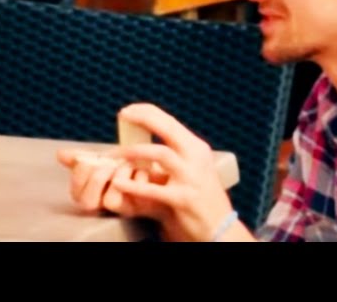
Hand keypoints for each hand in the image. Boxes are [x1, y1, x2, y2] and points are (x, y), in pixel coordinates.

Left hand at [109, 103, 236, 240]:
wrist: (220, 226)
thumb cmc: (203, 198)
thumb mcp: (195, 168)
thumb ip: (177, 154)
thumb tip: (148, 143)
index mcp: (197, 148)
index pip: (171, 122)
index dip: (148, 112)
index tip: (130, 110)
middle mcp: (196, 158)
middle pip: (168, 129)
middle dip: (144, 118)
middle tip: (124, 115)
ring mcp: (191, 178)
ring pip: (160, 154)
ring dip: (135, 151)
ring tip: (116, 153)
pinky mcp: (183, 198)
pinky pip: (153, 189)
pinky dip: (133, 185)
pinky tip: (119, 183)